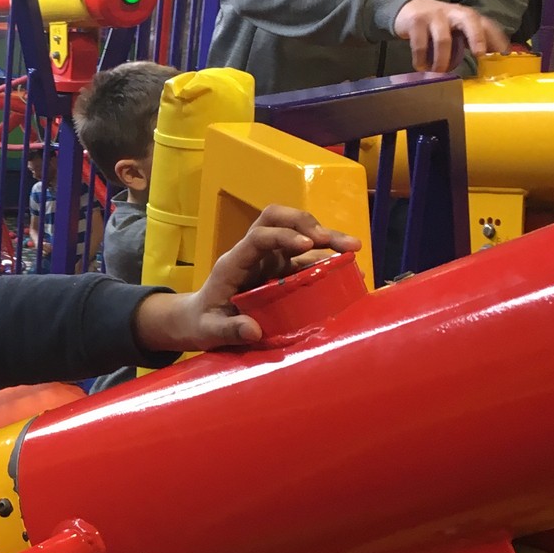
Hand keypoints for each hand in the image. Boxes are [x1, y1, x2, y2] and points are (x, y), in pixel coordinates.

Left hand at [133, 206, 360, 354]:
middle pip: (280, 221)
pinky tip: (348, 268)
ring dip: (326, 237)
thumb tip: (253, 330)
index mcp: (235, 262)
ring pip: (298, 235)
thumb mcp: (209, 331)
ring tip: (354, 248)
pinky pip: (307, 257)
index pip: (259, 236)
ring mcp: (269, 259)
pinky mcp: (282, 270)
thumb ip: (227, 331)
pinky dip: (327, 259)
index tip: (308, 245)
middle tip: (335, 242)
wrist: (200, 320)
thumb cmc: (202, 322)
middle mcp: (254, 254)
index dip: (284, 236)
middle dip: (308, 225)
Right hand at [392, 0, 509, 72]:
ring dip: (442, 60)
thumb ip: (473, 40)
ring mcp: (435, 16)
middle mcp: (454, 13)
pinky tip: (421, 67)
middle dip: (477, 37)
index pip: (486, 25)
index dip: (496, 38)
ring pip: (443, 39)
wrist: (409, 8)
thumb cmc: (439, 24)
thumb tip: (494, 56)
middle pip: (469, 21)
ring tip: (439, 72)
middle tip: (479, 54)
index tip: (503, 53)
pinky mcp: (417, 21)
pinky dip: (421, 59)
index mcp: (467, 16)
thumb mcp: (457, 29)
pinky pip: (421, 44)